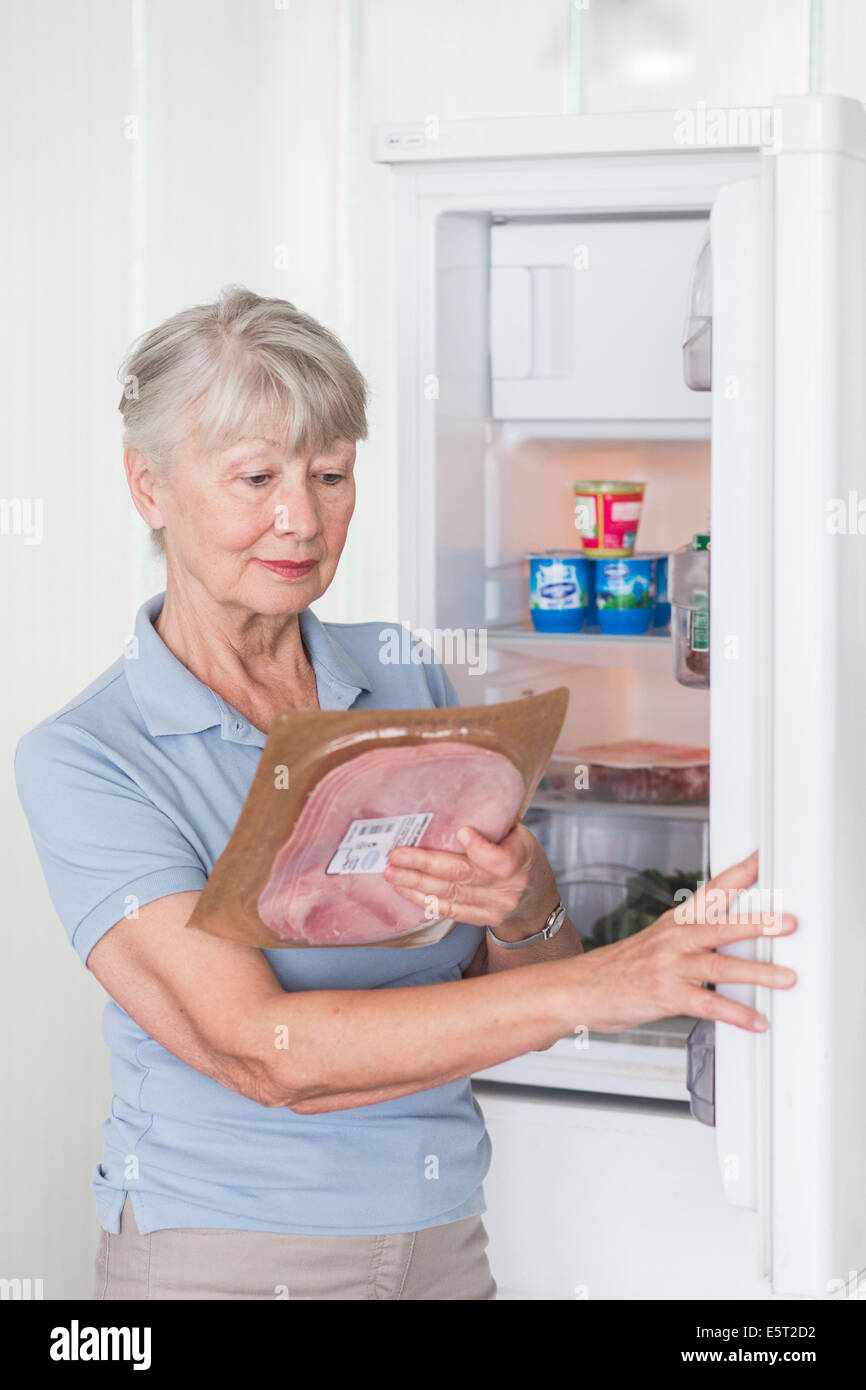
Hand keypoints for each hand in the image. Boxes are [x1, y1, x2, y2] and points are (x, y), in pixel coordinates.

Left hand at [383, 823, 557, 931]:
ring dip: (417, 883)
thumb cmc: (518, 852)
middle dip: (425, 865)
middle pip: (463, 875)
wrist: (535, 893)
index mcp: (520, 857)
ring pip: (451, 894)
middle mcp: (508, 886)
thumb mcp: (515, 833)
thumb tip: (451, 802)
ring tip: (391, 873)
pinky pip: (450, 911)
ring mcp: (496, 906)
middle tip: (396, 856)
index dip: (480, 848)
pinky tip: (405, 890)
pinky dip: (425, 900)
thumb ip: (491, 824)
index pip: (501, 858)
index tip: (460, 832)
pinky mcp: (484, 919)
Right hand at [564, 850, 797, 1033]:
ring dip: (757, 972)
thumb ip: (696, 935)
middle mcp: (674, 939)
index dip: (740, 874)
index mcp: (676, 922)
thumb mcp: (657, 940)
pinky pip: (706, 1004)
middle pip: (721, 925)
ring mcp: (669, 966)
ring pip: (718, 965)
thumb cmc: (621, 967)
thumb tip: (739, 931)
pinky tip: (756, 1021)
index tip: (766, 859)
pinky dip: (735, 1014)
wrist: (580, 988)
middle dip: (759, 922)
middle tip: (789, 922)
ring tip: (786, 977)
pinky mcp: (664, 995)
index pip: (712, 891)